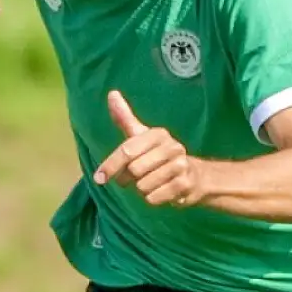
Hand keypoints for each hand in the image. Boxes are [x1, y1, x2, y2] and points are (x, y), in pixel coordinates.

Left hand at [93, 91, 203, 207]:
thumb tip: (112, 94)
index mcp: (158, 134)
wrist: (193, 177)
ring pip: (143, 186)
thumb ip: (125, 118)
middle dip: (128, 178)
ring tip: (151, 182)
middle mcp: (172, 147)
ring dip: (141, 189)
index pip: (126, 151)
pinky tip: (161, 191)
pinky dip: (152, 198)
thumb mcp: (141, 136)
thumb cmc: (158, 155)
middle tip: (133, 178)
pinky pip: (154, 198)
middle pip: (134, 170)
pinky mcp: (185, 185)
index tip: (98, 178)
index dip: (110, 166)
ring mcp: (181, 166)